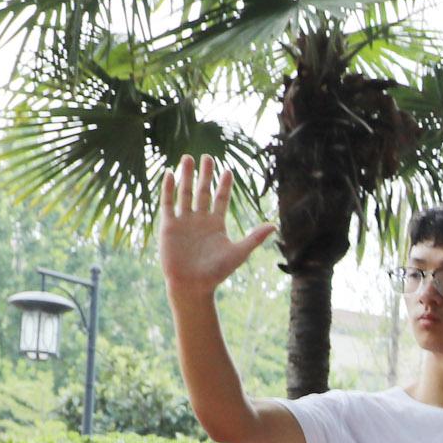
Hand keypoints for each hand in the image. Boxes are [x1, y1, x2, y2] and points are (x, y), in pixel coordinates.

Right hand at [156, 155, 275, 295]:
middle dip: (205, 174)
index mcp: (216, 224)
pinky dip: (168, 189)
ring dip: (186, 176)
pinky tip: (170, 174)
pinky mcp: (168, 226)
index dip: (224, 185)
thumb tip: (274, 225)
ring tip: (188, 158)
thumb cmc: (216, 272)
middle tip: (207, 157)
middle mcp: (199, 220)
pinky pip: (167, 204)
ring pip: (185, 193)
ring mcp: (183, 221)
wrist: (193, 285)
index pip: (221, 199)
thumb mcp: (238, 252)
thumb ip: (254, 237)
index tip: (228, 170)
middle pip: (202, 191)